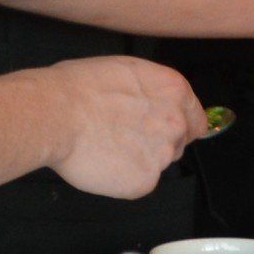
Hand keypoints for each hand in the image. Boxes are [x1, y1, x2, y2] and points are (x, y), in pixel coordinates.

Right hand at [37, 56, 205, 199]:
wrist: (56, 114)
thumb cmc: (79, 87)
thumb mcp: (126, 70)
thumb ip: (152, 91)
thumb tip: (152, 103)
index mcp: (175, 91)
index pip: (197, 120)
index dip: (179, 125)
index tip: (163, 129)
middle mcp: (176, 124)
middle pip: (178, 143)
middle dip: (156, 143)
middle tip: (123, 135)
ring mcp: (161, 156)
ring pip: (157, 164)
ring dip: (138, 159)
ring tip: (107, 145)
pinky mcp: (144, 182)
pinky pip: (137, 183)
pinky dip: (122, 178)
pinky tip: (102, 161)